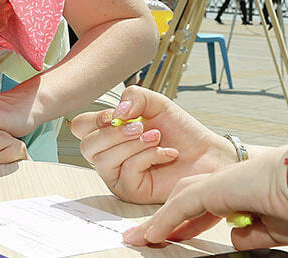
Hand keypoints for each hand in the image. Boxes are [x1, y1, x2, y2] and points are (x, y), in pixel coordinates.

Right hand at [70, 86, 237, 203]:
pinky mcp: (131, 191)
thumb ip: (135, 96)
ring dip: (133, 144)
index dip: (96, 119)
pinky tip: (165, 154)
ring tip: (156, 137)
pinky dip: (147, 156)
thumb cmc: (181, 132)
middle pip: (87, 146)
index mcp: (109, 134)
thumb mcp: (156, 103)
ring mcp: (118, 176)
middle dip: (114, 133)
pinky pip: (127, 172)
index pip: (81, 127)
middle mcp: (109, 156)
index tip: (120, 114)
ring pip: (104, 160)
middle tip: (140, 126)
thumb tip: (117, 112)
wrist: (206, 153)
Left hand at [125, 145, 287, 249]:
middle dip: (166, 217)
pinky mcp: (218, 186)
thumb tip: (234, 234)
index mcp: (244, 189)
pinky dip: (165, 220)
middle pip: (188, 197)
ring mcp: (222, 180)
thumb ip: (252, 232)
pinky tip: (153, 233)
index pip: (206, 205)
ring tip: (141, 238)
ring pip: (181, 198)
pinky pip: (184, 204)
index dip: (186, 221)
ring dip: (159, 219)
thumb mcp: (275, 228)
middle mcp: (229, 181)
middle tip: (147, 236)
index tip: (172, 236)